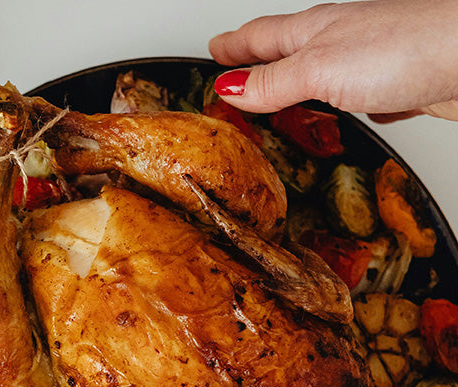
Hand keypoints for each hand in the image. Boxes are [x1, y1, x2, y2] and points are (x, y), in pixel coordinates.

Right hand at [208, 0, 457, 121]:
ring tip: (275, 105)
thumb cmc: (406, 47)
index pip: (260, 37)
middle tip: (233, 76)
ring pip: (319, 79)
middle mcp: (340, 42)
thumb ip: (272, 83)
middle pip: (287, 55)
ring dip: (295, 92)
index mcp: (314, 33)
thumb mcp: (318, 70)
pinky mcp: (396, 87)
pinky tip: (341, 122)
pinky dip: (339, 112)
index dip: (233, 46)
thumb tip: (229, 88)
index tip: (212, 51)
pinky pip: (355, 101)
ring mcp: (368, 64)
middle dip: (257, 66)